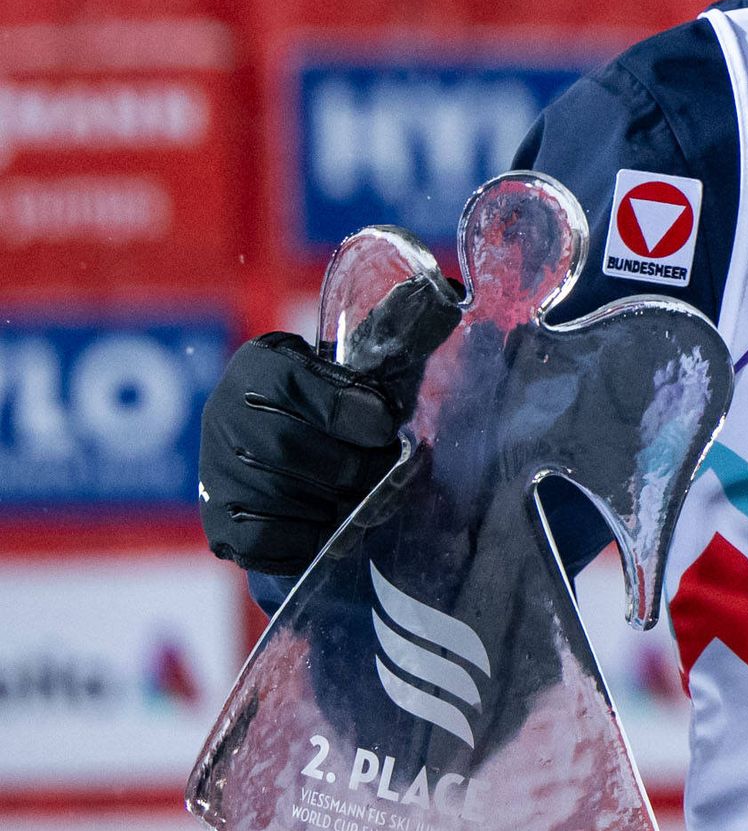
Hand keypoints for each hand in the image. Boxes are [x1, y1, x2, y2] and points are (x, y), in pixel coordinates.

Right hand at [198, 273, 459, 576]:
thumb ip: (403, 335)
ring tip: (358, 496)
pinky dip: (308, 537)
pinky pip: (265, 540)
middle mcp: (222, 413)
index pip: (287, 380)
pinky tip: (327, 524)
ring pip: (277, 496)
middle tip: (380, 468)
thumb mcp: (378, 373)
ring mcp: (214, 472)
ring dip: (333, 503)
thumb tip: (450, 291)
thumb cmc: (357, 419)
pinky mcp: (219, 528)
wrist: (319, 484)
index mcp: (261, 365)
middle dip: (348, 465)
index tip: (383, 423)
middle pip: (283, 446)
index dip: (341, 406)